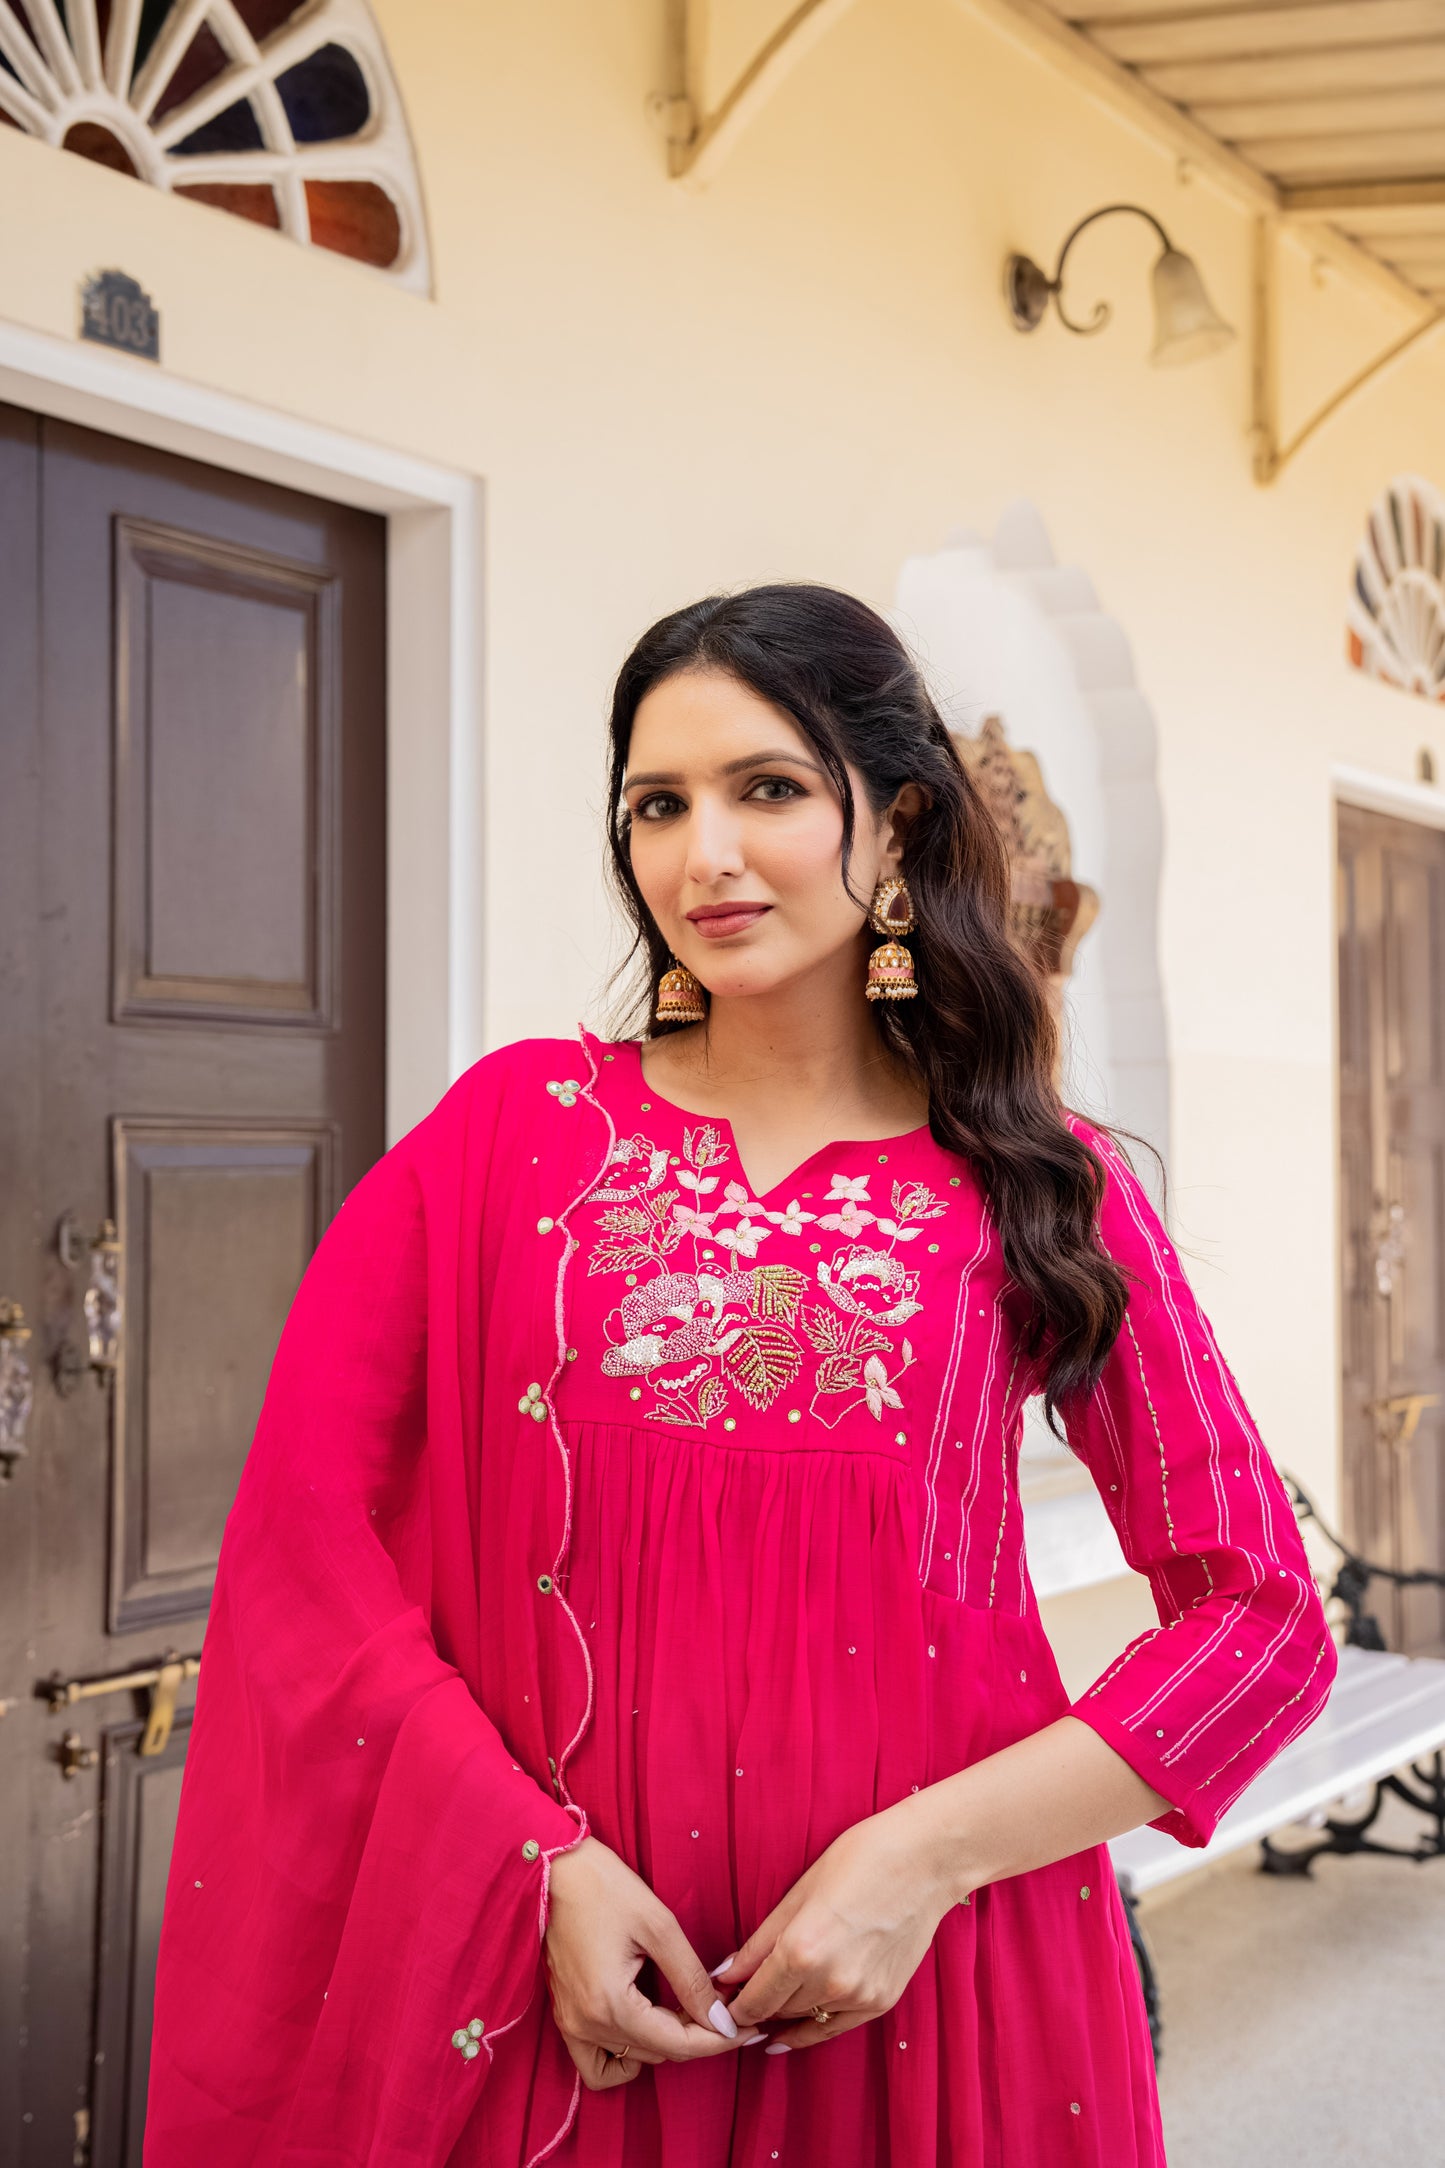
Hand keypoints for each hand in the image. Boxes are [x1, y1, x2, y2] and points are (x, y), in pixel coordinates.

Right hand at [543, 1833, 765, 2089]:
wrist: (553, 1869)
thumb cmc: (605, 1887)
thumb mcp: (659, 1926)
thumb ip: (691, 1979)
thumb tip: (721, 2021)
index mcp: (610, 2004)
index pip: (677, 2045)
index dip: (718, 2040)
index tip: (748, 2027)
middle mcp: (586, 2025)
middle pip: (659, 2053)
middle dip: (696, 2033)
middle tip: (720, 2002)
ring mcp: (571, 2025)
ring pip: (633, 2059)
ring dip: (665, 2041)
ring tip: (686, 2006)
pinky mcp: (565, 2017)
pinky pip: (596, 2062)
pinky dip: (624, 2056)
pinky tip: (645, 2026)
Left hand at [713, 1799, 956, 2052]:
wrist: (926, 1860)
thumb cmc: (860, 1858)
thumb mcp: (800, 1892)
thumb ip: (761, 1941)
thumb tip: (726, 1974)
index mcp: (801, 1950)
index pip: (753, 2000)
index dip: (731, 2006)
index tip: (718, 2004)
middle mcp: (829, 1982)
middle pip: (775, 2012)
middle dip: (755, 2007)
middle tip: (737, 2000)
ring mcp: (858, 1996)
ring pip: (804, 2020)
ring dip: (782, 2017)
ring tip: (764, 2010)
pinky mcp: (881, 2001)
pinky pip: (835, 2027)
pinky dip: (813, 2026)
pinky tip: (796, 2025)